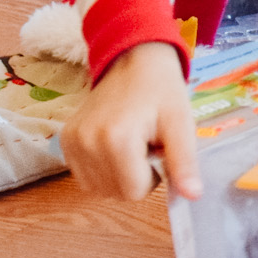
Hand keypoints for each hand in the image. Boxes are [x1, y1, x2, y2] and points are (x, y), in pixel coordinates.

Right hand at [61, 42, 199, 201]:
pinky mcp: (64, 141)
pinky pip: (85, 177)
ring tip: (132, 143)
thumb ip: (184, 162)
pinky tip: (114, 145)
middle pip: (116, 194)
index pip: (135, 192)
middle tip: (146, 144)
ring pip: (99, 189)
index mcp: (117, 139)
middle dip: (137, 177)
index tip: (157, 149)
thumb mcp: (181, 122)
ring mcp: (71, 143)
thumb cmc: (161, 90)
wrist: (134, 60)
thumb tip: (193, 196)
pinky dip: (102, 170)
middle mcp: (87, 143)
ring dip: (119, 175)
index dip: (153, 176)